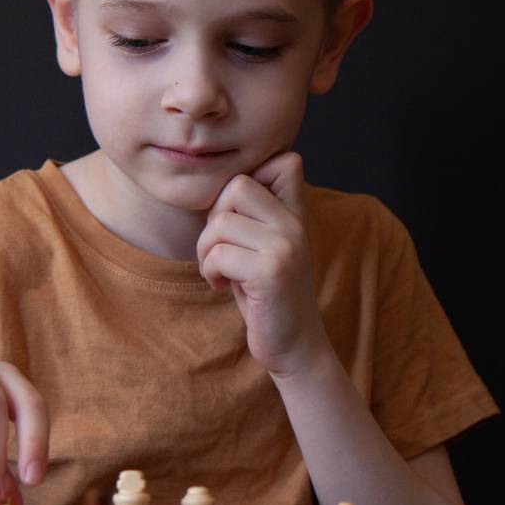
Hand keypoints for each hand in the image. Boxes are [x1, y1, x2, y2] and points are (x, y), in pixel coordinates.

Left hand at [196, 151, 330, 377]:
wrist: (294, 344)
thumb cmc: (266, 292)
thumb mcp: (264, 243)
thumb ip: (252, 210)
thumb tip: (213, 177)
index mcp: (298, 211)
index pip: (282, 160)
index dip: (247, 181)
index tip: (241, 219)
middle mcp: (297, 222)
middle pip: (235, 186)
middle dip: (214, 219)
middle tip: (220, 250)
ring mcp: (287, 244)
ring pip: (220, 222)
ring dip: (206, 250)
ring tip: (220, 270)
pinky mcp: (272, 270)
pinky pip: (219, 253)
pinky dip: (210, 271)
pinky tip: (221, 286)